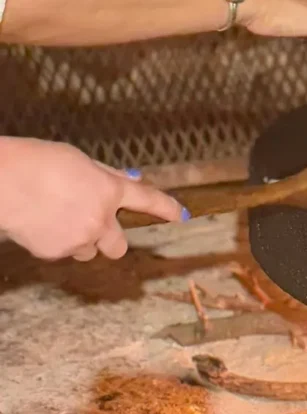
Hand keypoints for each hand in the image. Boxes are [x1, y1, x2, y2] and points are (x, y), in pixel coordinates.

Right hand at [0, 137, 186, 260]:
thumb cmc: (36, 162)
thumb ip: (106, 175)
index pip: (147, 200)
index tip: (181, 215)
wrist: (1, 181)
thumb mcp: (79, 160)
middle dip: (111, 241)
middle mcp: (100, 219)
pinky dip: (55, 242)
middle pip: (119, 246)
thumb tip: (131, 179)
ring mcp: (79, 239)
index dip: (167, 208)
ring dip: (80, 241)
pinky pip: (63, 251)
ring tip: (54, 219)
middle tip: (94, 228)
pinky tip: (38, 223)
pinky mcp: (55, 252)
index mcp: (109, 190)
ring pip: (88, 251)